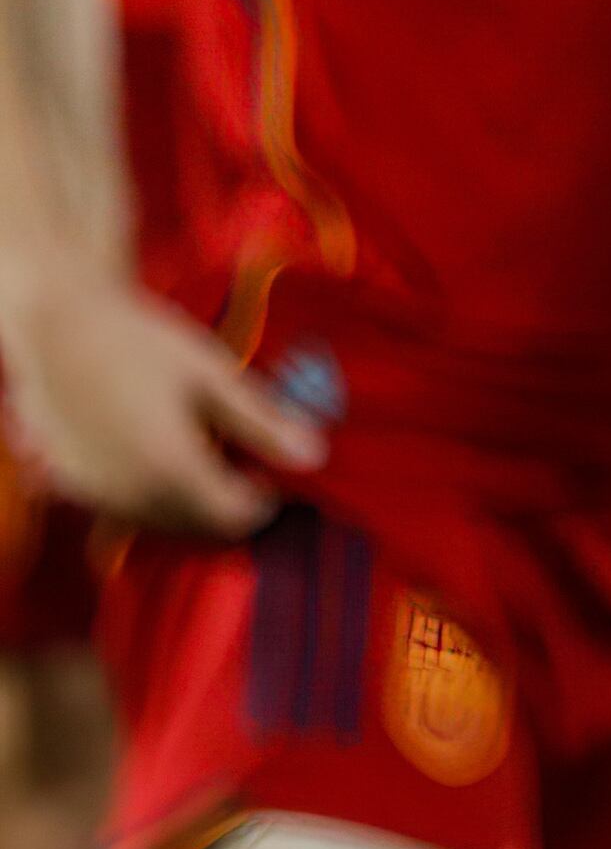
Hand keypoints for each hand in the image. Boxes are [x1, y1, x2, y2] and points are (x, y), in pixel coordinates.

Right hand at [0, 271, 321, 532]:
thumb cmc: (140, 341)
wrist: (58, 324)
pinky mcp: (68, 482)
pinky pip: (123, 505)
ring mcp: (94, 492)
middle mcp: (129, 494)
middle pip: (197, 524)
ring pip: (158, 520)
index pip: (234, 517)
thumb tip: (314, 457)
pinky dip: (150, 491)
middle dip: (227, 500)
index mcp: (171, 468)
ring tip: (201, 446)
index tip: (273, 469)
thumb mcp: (212, 375)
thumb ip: (262, 422)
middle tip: (243, 457)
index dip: (264, 499)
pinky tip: (157, 446)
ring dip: (188, 499)